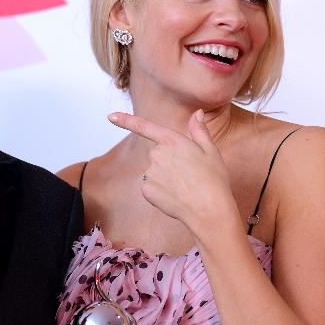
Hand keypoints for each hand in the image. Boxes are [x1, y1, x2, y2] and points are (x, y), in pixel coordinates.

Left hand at [108, 109, 235, 231]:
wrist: (209, 210)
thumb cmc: (213, 180)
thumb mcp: (210, 151)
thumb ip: (199, 131)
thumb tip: (196, 113)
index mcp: (172, 141)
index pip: (145, 127)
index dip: (126, 121)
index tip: (110, 116)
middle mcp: (157, 154)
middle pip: (157, 155)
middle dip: (169, 163)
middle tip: (188, 175)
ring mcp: (150, 173)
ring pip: (154, 173)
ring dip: (165, 178)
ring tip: (184, 188)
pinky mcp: (146, 190)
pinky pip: (151, 188)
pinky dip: (161, 192)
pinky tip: (175, 197)